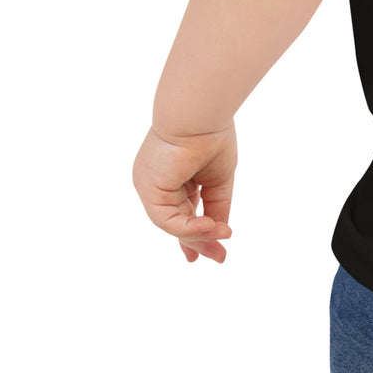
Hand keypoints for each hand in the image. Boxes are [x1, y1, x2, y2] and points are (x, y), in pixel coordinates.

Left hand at [132, 124, 236, 262]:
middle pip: (177, 221)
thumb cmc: (212, 136)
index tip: (207, 251)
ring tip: (223, 237)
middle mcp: (156, 183)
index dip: (193, 231)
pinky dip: (188, 227)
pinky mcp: (149, 190)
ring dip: (198, 234)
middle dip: (198, 241)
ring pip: (172, 224)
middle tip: (219, 258)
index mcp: (171, 175)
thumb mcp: (218, 180)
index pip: (180, 210)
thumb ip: (218, 206)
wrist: (201, 114)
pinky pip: (167, 219)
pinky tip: (209, 226)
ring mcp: (150, 187)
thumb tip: (222, 233)